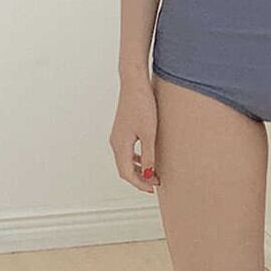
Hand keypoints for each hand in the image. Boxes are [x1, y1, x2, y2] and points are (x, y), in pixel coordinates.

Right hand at [108, 76, 160, 193]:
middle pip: (124, 168)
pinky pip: (127, 150)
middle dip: (139, 178)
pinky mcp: (122, 128)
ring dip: (137, 168)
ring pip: (125, 159)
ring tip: (152, 172)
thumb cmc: (142, 104)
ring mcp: (118, 135)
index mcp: (120, 145)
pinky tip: (146, 156)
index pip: (127, 174)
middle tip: (155, 183)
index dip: (140, 184)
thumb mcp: (149, 133)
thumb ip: (149, 155)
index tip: (153, 188)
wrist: (134, 82)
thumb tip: (149, 175)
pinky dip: (136, 158)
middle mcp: (115, 142)